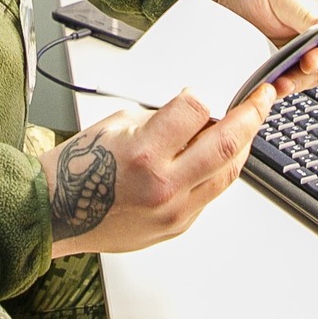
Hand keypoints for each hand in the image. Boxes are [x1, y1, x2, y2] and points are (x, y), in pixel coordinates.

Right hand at [41, 85, 271, 256]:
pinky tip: (214, 157)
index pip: (195, 111)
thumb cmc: (76, 170)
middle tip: (263, 98)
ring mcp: (174, 211)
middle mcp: (163, 185)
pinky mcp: (177, 226)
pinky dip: (218, 171)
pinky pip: (211, 194)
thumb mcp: (117, 124)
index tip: (202, 92)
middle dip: (252, 115)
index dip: (202, 95)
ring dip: (243, 145)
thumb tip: (196, 114)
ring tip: (247, 125)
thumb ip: (162, 120)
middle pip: (228, 144)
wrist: (54, 214)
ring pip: (228, 173)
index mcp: (144, 153)